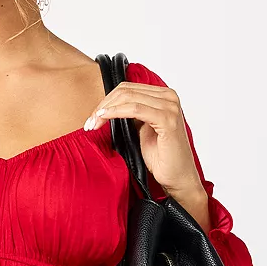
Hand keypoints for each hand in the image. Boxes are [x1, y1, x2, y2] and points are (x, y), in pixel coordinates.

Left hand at [84, 81, 203, 197]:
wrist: (177, 177)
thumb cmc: (161, 157)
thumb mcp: (141, 129)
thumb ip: (131, 114)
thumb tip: (108, 106)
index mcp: (163, 96)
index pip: (128, 88)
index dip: (106, 100)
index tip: (92, 116)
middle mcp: (169, 97)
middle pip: (126, 90)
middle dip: (103, 104)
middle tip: (89, 122)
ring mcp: (170, 107)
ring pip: (128, 97)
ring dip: (106, 109)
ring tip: (93, 123)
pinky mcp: (168, 120)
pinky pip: (135, 109)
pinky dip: (116, 112)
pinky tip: (104, 118)